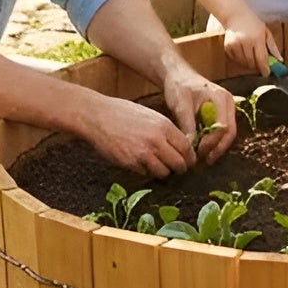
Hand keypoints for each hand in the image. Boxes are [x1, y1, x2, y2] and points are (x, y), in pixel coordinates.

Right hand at [77, 93, 196, 178]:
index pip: (186, 148)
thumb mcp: (151, 116)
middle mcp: (156, 141)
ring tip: (159, 165)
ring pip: (164, 172)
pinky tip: (142, 162)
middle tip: (177, 168)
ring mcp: (142, 154)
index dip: (190, 158)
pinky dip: (147, 171)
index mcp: (163, 126)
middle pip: (179, 164)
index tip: (189, 161)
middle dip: (180, 168)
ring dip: (163, 171)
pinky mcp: (130, 163)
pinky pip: (146, 173)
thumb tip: (181, 147)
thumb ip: (167, 131)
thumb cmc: (124, 113)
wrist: (98, 116)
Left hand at [162, 65, 236, 163]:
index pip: (223, 125)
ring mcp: (227, 108)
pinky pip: (223, 131)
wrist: (178, 76)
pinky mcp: (222, 113)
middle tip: (204, 161)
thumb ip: (188, 124)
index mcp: (220, 97)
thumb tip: (191, 146)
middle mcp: (228, 103)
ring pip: (228, 133)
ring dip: (217, 147)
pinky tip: (204, 150)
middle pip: (230, 131)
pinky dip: (215, 142)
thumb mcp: (181, 105)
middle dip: (218, 148)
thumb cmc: (179, 86)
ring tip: (204, 159)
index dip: (211, 141)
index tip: (197, 151)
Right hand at [221, 8, 278, 75]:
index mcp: (257, 38)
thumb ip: (273, 47)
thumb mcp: (266, 32)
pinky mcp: (228, 47)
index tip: (267, 74)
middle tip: (259, 64)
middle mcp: (246, 42)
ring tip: (250, 55)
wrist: (235, 14)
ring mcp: (235, 45)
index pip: (262, 59)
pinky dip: (239, 60)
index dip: (264, 69)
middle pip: (252, 63)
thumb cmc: (253, 23)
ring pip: (243, 63)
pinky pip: (235, 60)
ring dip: (248, 63)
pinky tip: (242, 52)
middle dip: (256, 66)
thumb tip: (280, 60)